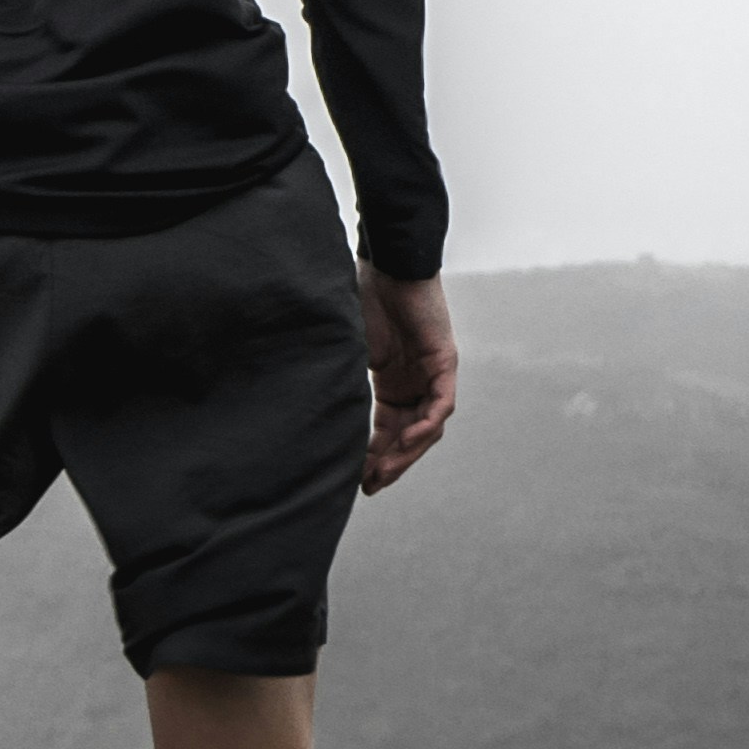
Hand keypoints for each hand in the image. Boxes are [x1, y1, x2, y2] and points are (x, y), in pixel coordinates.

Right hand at [356, 268, 457, 493]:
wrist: (385, 262)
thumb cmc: (360, 294)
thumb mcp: (346, 348)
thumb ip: (338, 376)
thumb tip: (304, 405)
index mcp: (393, 380)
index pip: (388, 429)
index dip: (374, 455)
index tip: (356, 478)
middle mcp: (415, 382)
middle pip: (408, 435)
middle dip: (390, 463)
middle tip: (369, 486)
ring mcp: (432, 374)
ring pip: (427, 427)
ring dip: (406, 452)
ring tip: (383, 473)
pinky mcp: (444, 363)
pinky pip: (441, 405)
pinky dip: (426, 425)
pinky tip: (407, 440)